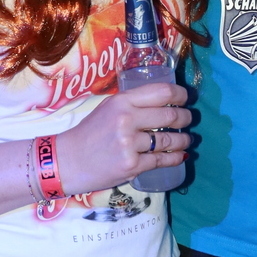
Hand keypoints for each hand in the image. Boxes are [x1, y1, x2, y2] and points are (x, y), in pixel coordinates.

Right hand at [57, 82, 190, 195]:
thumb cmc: (88, 134)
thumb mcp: (107, 109)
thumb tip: (162, 101)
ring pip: (169, 140)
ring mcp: (129, 144)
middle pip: (170, 115)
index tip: (186, 98)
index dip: (180, 94)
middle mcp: (126, 120)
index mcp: (121, 101)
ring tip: (187, 140)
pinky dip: (175, 158)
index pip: (162, 92)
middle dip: (185, 117)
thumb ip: (131, 103)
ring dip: (184, 140)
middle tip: (189, 119)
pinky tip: (180, 156)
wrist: (67, 162)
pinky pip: (162, 160)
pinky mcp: (131, 165)